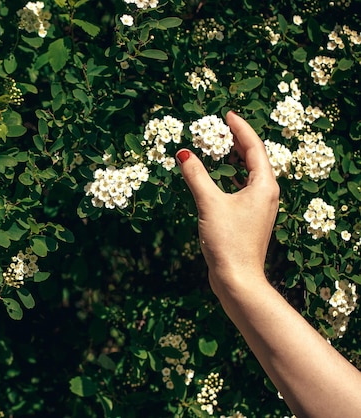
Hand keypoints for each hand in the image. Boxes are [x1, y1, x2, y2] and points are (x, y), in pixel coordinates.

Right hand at [176, 111, 279, 292]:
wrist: (237, 278)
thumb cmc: (228, 241)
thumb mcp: (209, 203)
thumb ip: (196, 175)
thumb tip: (183, 153)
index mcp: (264, 185)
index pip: (254, 147)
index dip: (240, 128)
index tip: (227, 114)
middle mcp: (266, 194)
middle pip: (254, 158)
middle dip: (236, 141)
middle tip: (219, 127)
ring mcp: (259, 207)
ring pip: (248, 173)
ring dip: (233, 158)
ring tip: (217, 146)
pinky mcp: (250, 218)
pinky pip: (242, 187)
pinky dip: (230, 176)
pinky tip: (217, 177)